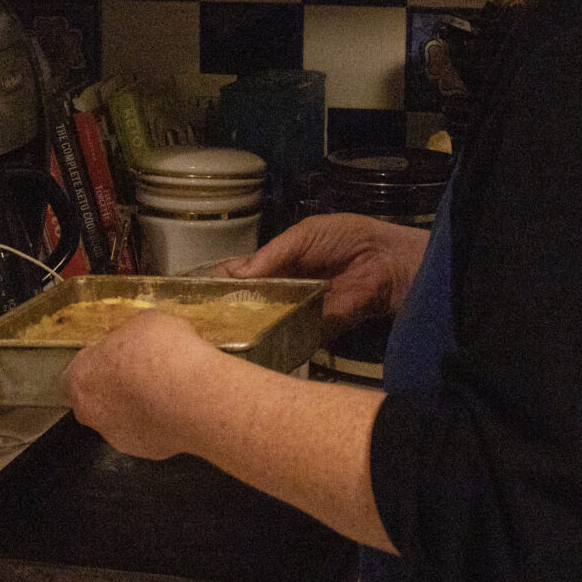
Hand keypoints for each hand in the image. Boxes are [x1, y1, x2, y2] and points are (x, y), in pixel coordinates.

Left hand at [61, 310, 215, 459]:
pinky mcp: (145, 451)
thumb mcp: (145, 321)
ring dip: (138, 404)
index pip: (77, 370)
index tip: (118, 351)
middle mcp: (92, 413)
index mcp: (81, 378)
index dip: (100, 359)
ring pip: (122, 417)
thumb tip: (135, 335)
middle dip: (116, 385)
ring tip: (166, 387)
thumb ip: (130, 333)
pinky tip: (177, 405)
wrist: (196, 397)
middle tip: (143, 369)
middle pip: (97, 397)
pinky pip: (148, 431)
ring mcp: (118, 436)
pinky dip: (159, 420)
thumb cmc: (163, 355)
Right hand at [219, 213, 429, 339]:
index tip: (194, 294)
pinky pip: (289, 340)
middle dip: (226, 311)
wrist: (387, 262)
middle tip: (202, 320)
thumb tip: (234, 274)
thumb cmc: (347, 238)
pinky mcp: (313, 333)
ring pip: (263, 326)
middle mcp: (281, 292)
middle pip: (246, 306)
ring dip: (245, 330)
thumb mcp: (304, 236)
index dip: (220, 284)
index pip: (240, 277)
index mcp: (275, 265)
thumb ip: (271, 255)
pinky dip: (273, 342)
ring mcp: (295, 314)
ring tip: (219, 336)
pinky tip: (252, 346)